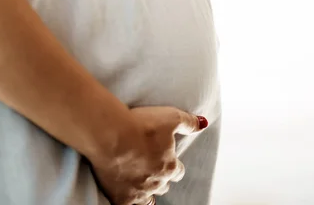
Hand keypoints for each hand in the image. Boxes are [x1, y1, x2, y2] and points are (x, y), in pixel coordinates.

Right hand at [89, 106, 207, 204]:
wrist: (111, 135)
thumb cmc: (141, 125)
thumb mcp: (171, 117)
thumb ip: (189, 122)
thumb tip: (202, 124)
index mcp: (169, 166)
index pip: (178, 172)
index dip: (174, 165)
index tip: (168, 160)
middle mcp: (156, 182)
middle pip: (164, 186)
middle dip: (161, 178)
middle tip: (152, 168)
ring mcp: (138, 192)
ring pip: (149, 200)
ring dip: (148, 192)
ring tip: (143, 185)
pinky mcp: (120, 197)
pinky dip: (130, 201)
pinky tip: (128, 196)